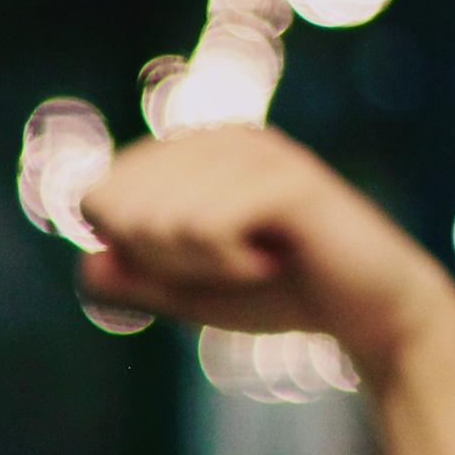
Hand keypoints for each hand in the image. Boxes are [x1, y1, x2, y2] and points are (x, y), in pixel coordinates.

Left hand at [77, 128, 454, 379]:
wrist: (369, 315)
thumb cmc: (279, 295)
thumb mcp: (189, 293)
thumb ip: (135, 279)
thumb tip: (85, 264)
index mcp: (189, 154)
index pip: (97, 197)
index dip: (128, 251)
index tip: (189, 263)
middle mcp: (219, 139)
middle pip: (118, 208)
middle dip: (159, 260)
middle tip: (225, 267)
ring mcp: (256, 151)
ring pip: (158, 221)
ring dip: (199, 267)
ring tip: (254, 264)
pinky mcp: (287, 178)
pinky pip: (205, 228)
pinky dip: (227, 266)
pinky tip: (273, 262)